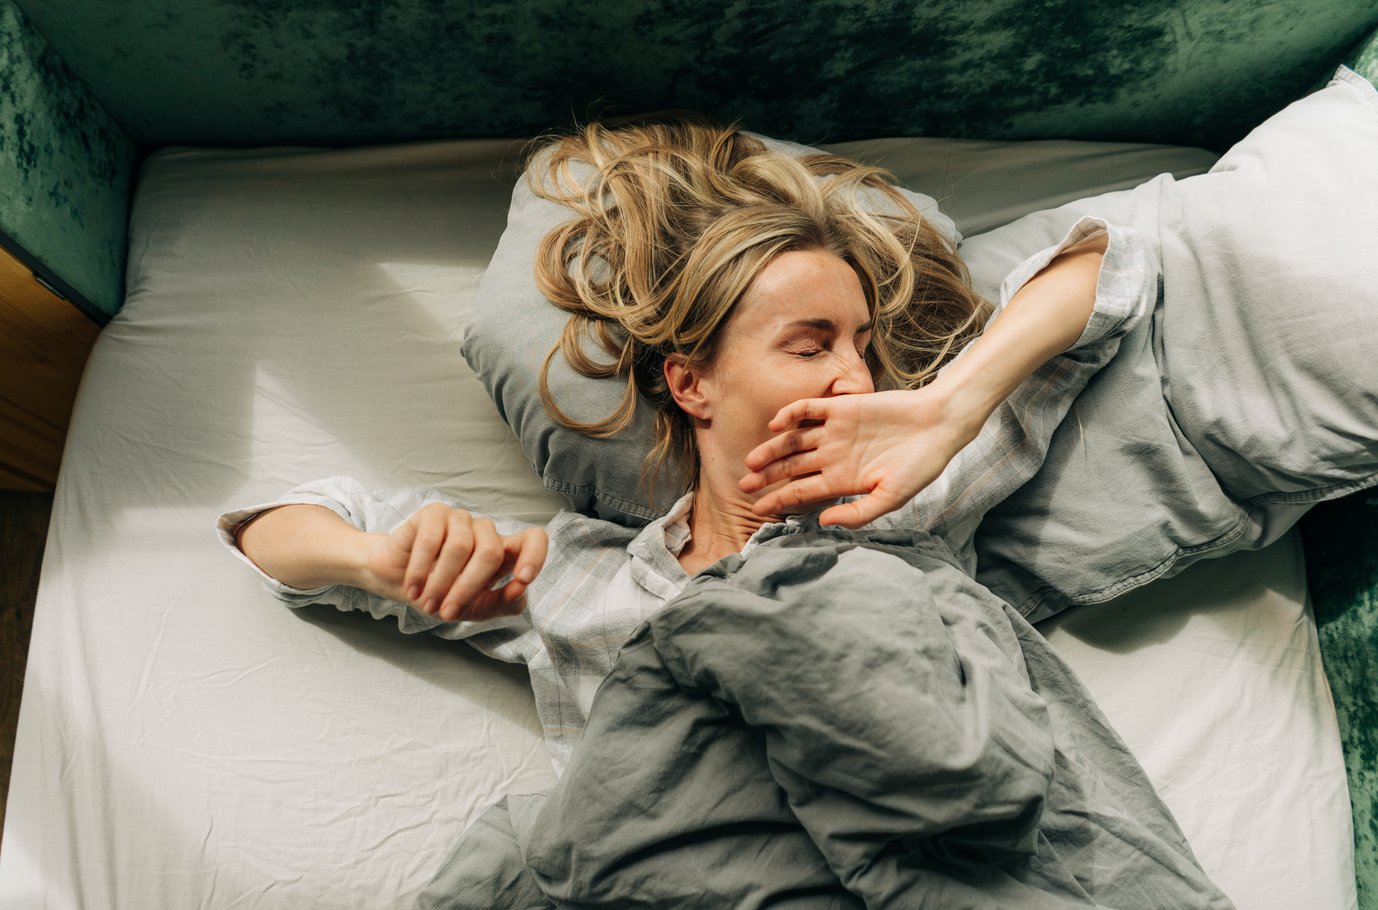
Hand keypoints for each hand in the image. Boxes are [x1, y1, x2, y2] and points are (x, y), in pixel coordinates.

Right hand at [363, 503, 547, 621]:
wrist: (398, 581)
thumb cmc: (441, 594)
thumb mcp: (475, 608)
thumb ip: (503, 603)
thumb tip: (520, 590)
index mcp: (504, 553)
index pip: (534, 539)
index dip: (534, 555)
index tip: (523, 579)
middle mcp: (486, 532)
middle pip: (491, 552)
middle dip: (467, 588)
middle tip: (445, 613)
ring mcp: (461, 519)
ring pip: (461, 547)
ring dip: (440, 582)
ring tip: (426, 604)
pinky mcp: (435, 513)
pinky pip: (431, 540)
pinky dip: (421, 569)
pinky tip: (413, 587)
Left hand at [739, 387, 982, 528]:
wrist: (938, 426)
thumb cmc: (920, 466)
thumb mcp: (891, 498)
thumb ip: (858, 514)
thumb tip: (823, 522)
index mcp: (841, 481)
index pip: (801, 492)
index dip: (778, 501)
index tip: (758, 511)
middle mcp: (832, 456)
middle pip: (790, 468)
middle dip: (766, 478)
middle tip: (743, 487)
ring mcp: (834, 431)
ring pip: (793, 440)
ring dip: (771, 450)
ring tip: (752, 462)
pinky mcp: (841, 408)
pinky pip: (809, 410)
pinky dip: (791, 415)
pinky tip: (776, 426)